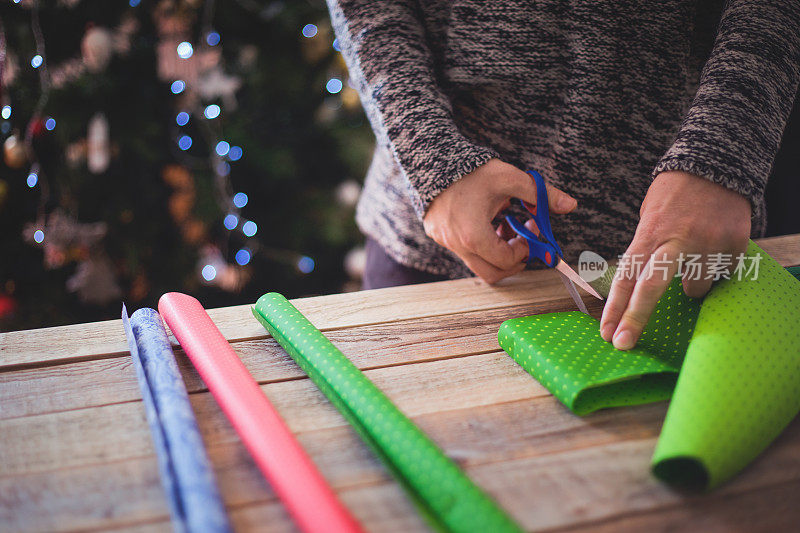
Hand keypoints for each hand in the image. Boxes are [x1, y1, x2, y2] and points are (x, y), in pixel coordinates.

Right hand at [423, 159, 577, 283]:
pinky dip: (479, 243)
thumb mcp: (511, 179)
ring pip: (477, 263)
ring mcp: (445, 241)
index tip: (529, 232)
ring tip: (503, 226)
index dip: (524, 250)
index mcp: (474, 235)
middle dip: (511, 262)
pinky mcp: (438, 235)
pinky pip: (463, 250)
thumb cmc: (472, 170)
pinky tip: (486, 220)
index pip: (506, 260)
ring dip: (495, 252)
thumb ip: (541, 195)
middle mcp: (457, 244)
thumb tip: (570, 205)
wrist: (432, 159)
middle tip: (521, 243)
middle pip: (491, 273)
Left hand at [600, 170, 750, 349]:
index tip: (607, 332)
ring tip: (693, 252)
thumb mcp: (649, 215)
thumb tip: (639, 284)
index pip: (626, 276)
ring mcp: (707, 243)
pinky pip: (721, 273)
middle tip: (622, 344)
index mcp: (649, 233)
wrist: (716, 164)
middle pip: (651, 288)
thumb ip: (646, 248)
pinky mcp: (733, 245)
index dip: (615, 308)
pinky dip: (715, 267)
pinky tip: (712, 245)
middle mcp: (676, 240)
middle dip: (634, 319)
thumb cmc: (674, 192)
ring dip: (691, 280)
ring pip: (695, 287)